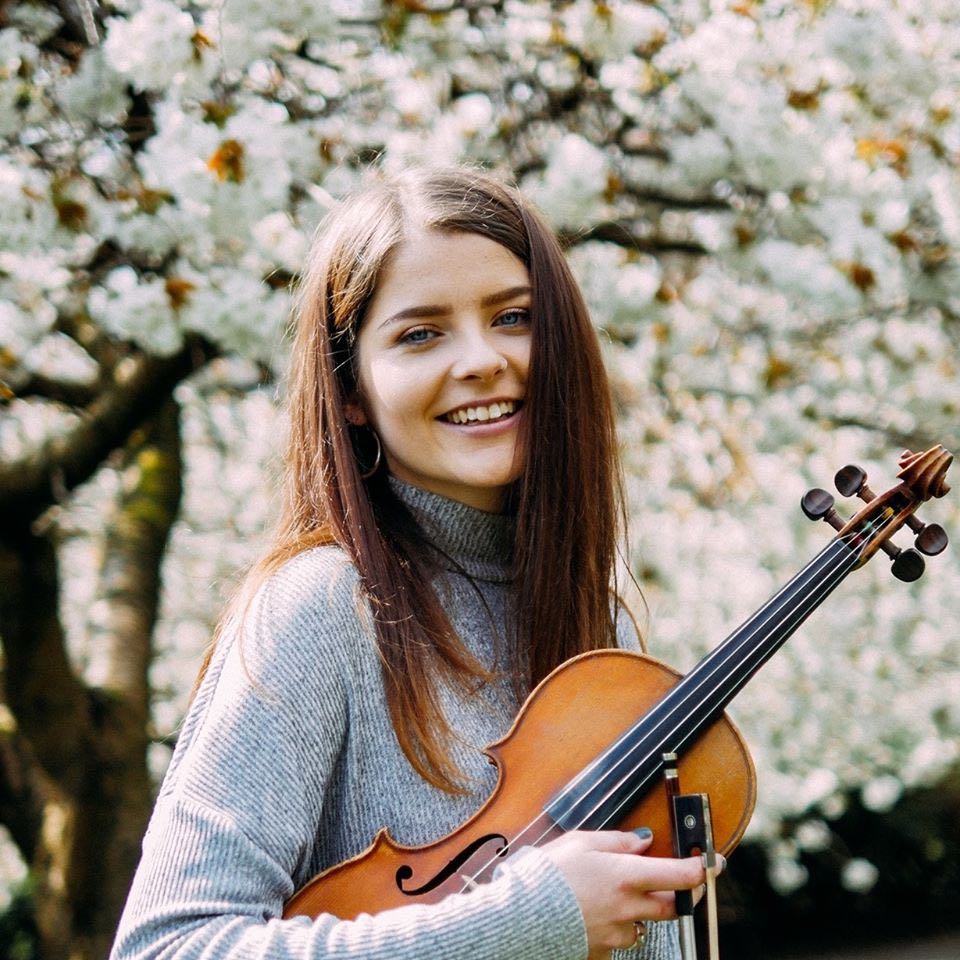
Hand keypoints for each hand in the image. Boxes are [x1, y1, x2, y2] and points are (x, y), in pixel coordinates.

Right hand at [541, 829, 719, 958]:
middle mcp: (628, 907)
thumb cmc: (547, 874)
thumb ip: (617, 841)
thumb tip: (643, 840)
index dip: (702, 868)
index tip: (713, 862)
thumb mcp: (581, 842)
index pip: (680, 875)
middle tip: (670, 881)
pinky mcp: (602, 951)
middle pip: (671, 906)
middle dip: (676, 894)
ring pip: (644, 924)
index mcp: (626, 876)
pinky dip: (615, 928)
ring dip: (640, 911)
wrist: (520, 917)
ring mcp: (616, 934)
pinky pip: (619, 940)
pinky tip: (595, 915)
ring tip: (615, 897)